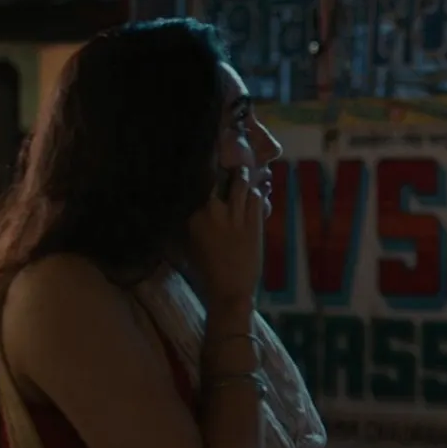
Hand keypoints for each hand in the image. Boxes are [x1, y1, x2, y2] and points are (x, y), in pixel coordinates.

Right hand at [187, 166, 263, 309]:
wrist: (230, 290)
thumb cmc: (205, 270)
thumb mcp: (189, 242)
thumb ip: (190, 220)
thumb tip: (189, 201)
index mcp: (193, 216)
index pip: (196, 183)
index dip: (200, 168)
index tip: (201, 157)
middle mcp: (213, 211)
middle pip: (217, 177)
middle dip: (222, 165)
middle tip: (224, 157)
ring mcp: (236, 216)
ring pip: (241, 183)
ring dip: (241, 175)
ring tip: (241, 170)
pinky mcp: (254, 223)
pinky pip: (256, 198)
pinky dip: (256, 192)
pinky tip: (255, 191)